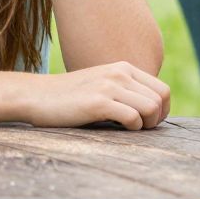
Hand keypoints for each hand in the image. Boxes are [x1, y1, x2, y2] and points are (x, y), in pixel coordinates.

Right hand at [21, 62, 171, 129]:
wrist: (36, 95)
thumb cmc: (70, 98)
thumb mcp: (101, 85)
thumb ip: (124, 90)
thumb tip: (151, 111)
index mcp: (123, 68)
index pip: (163, 89)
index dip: (163, 111)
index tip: (149, 123)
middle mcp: (119, 73)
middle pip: (161, 99)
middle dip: (157, 120)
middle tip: (141, 130)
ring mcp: (109, 86)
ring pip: (151, 108)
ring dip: (146, 125)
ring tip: (131, 130)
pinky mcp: (98, 102)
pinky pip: (132, 117)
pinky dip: (132, 128)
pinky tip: (119, 129)